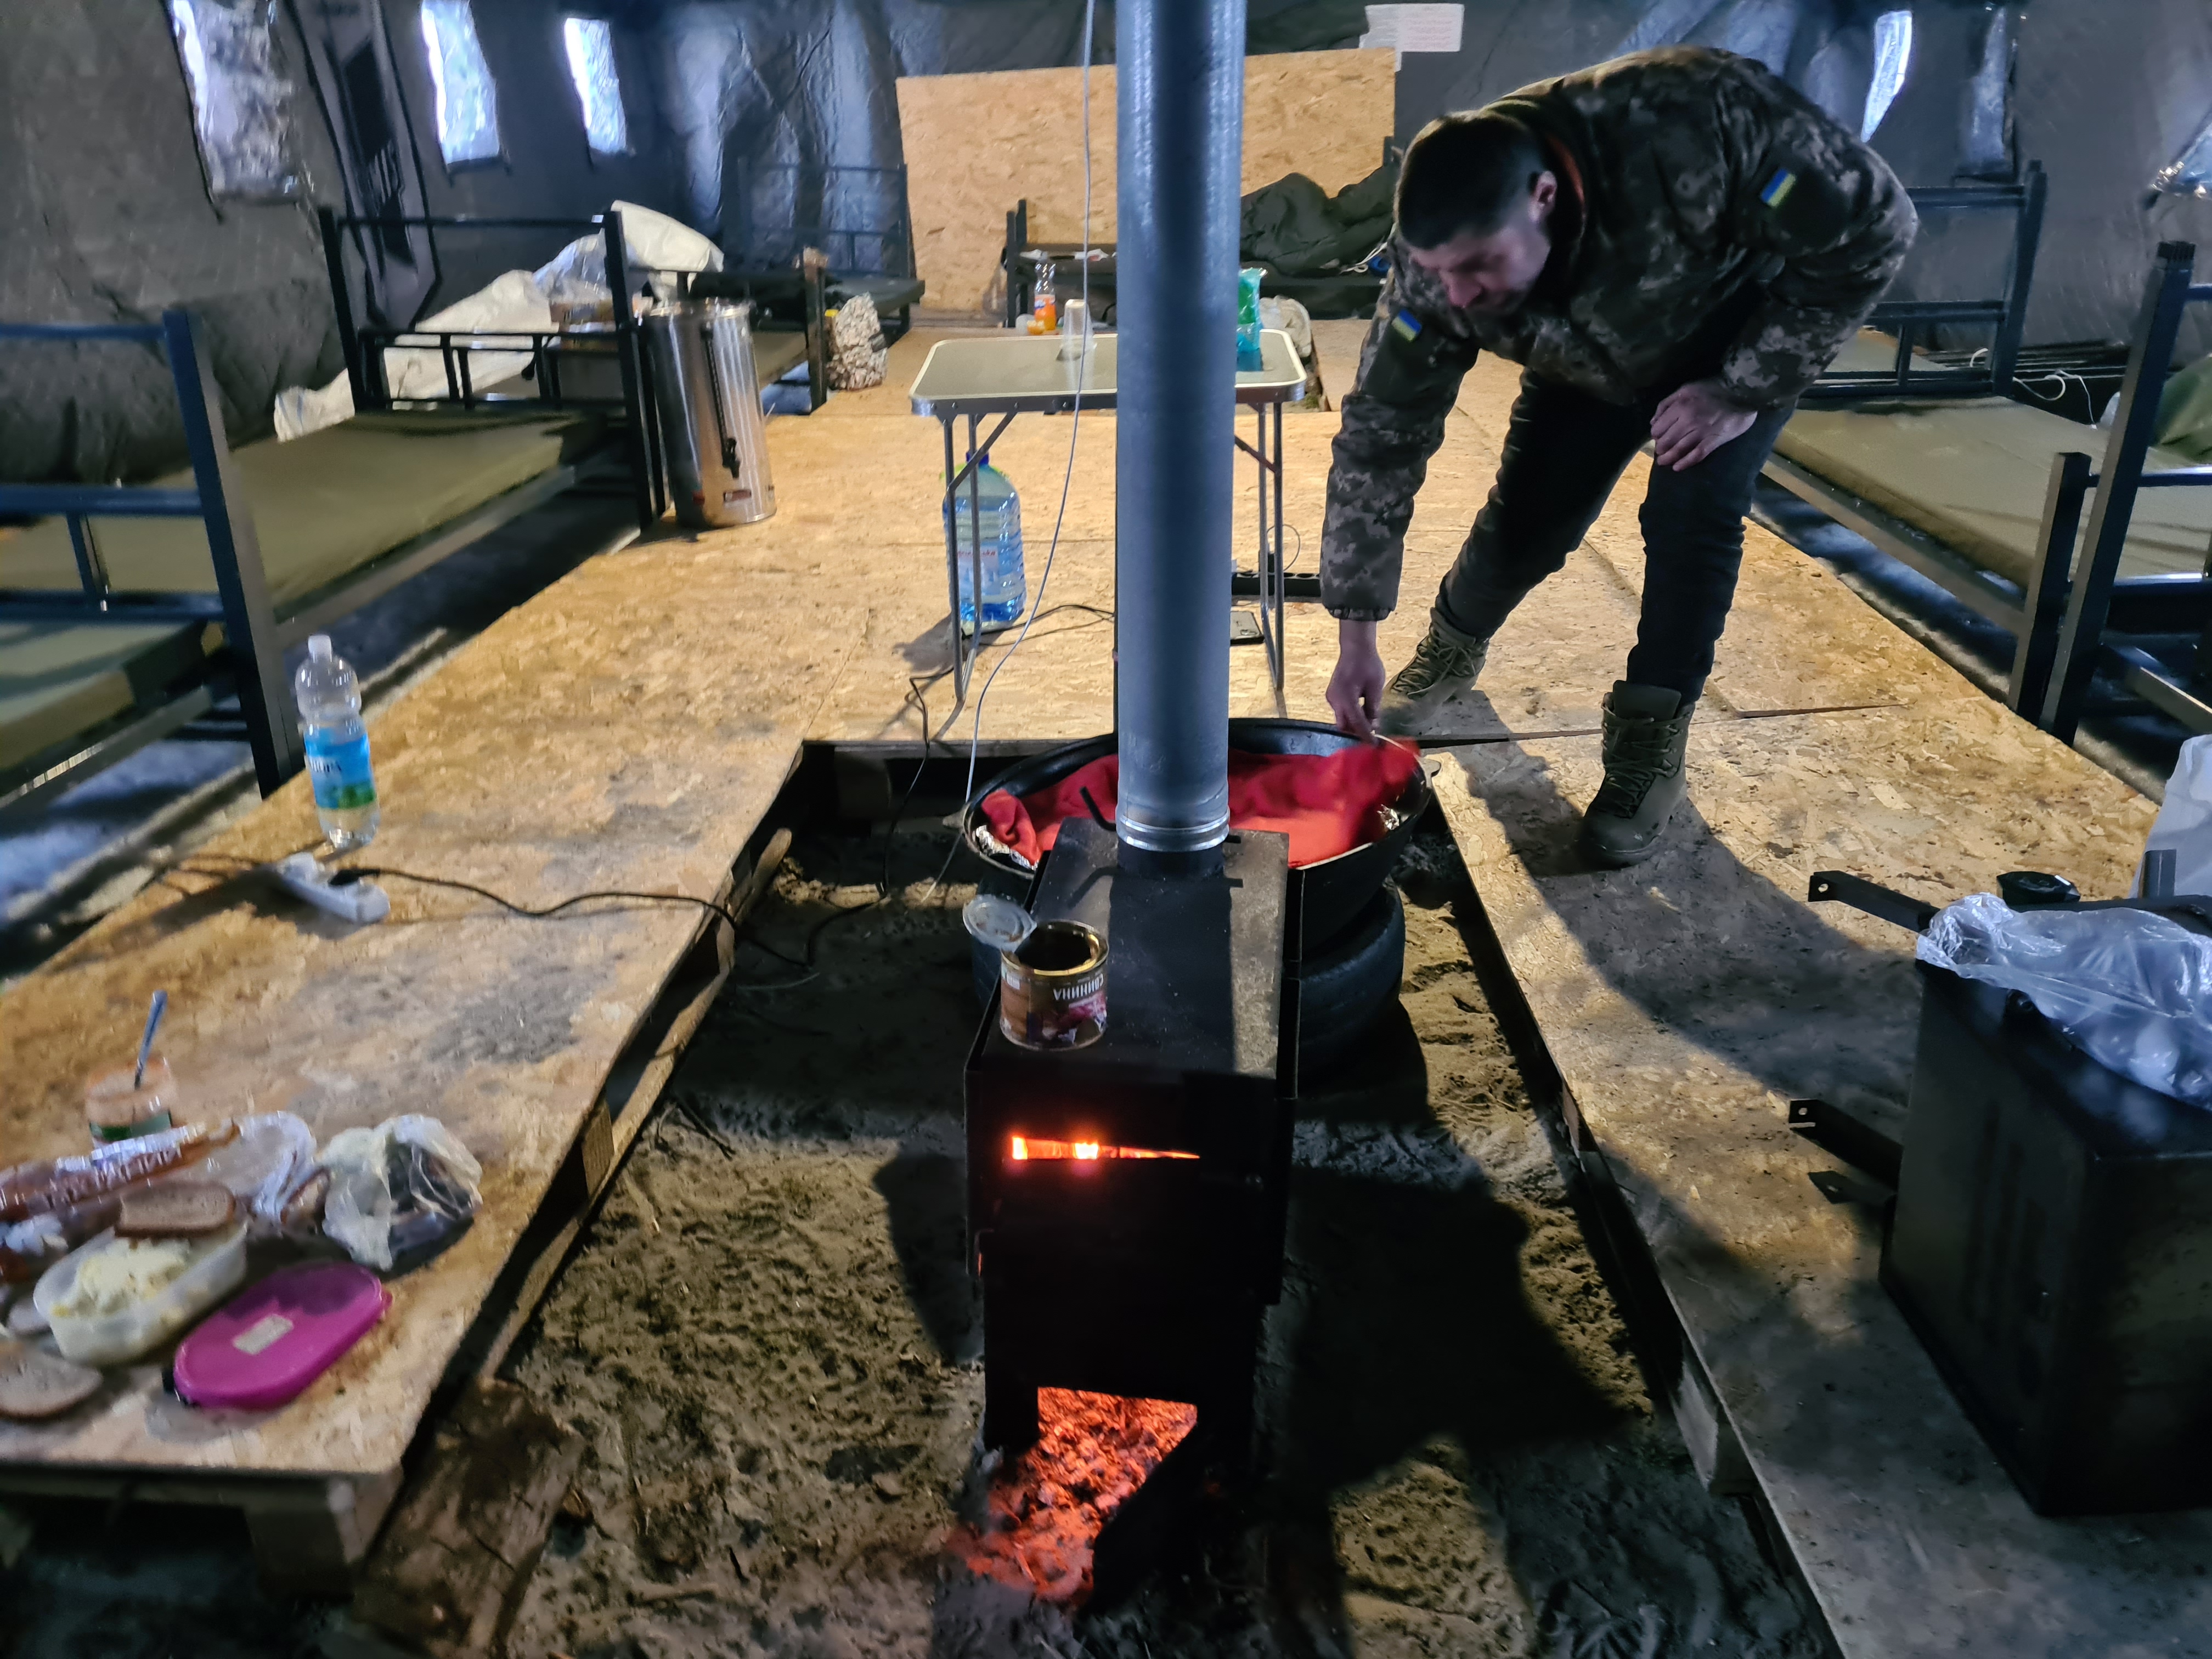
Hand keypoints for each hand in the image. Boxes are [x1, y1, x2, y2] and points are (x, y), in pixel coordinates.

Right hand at [1328, 620, 1386, 739]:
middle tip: (1372, 735)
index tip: (1374, 745)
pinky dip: (1350, 715)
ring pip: (1341, 719)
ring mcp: (1331, 697)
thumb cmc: (1368, 664)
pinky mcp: (1332, 694)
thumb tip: (1374, 725)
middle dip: (1356, 733)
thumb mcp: (1376, 686)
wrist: (1355, 647)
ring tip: (1369, 722)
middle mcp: (1335, 700)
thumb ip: (1373, 708)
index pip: (1356, 724)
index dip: (1365, 736)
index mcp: (1346, 699)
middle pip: (1344, 725)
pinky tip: (1361, 712)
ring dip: (1354, 723)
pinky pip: (1340, 711)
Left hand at [1651, 378, 1757, 470]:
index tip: (1657, 437)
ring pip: (1679, 449)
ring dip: (1668, 458)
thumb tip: (1653, 422)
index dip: (1656, 434)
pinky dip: (1685, 463)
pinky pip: (1697, 455)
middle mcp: (1689, 420)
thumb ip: (1667, 404)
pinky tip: (1677, 468)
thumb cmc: (1713, 389)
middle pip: (1667, 441)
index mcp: (1681, 406)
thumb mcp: (1686, 389)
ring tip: (1663, 461)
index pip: (1659, 428)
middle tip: (1660, 450)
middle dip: (1660, 448)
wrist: (1742, 393)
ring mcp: (1702, 432)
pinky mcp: (1714, 440)